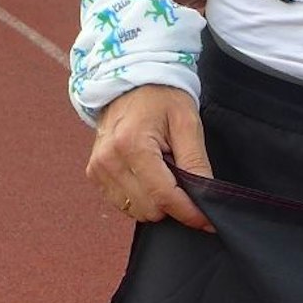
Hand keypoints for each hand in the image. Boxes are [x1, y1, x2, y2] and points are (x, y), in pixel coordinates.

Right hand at [87, 84, 214, 231]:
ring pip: (136, 211)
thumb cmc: (162, 97)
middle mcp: (109, 161)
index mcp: (132, 145)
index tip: (208, 221)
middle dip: (173, 202)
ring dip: (156, 200)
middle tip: (181, 173)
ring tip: (163, 169)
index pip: (164, 197)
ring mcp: (98, 169)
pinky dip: (142, 196)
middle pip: (150, 209)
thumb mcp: (188, 123)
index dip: (189, 212)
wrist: (131, 81)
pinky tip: (148, 172)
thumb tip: (207, 198)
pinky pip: (124, 203)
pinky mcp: (94, 174)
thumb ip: (196, 163)